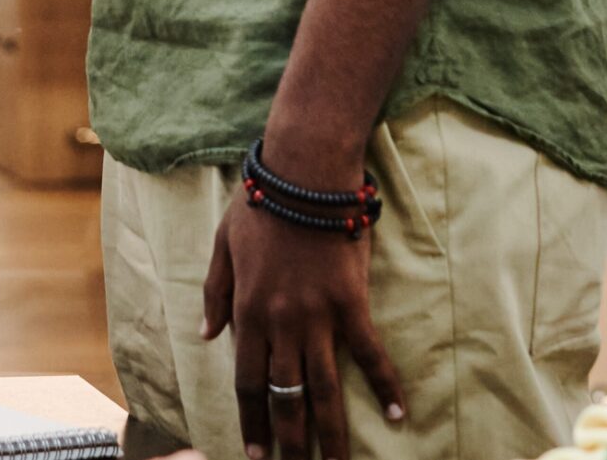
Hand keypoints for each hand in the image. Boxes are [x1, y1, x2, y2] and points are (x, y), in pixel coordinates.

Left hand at [202, 197, 403, 459]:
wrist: (304, 175)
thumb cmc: (260, 204)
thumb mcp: (222, 245)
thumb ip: (214, 294)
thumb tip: (207, 337)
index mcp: (247, 312)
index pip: (248, 382)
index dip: (252, 420)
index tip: (255, 452)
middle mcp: (281, 324)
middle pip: (285, 396)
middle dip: (290, 440)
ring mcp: (318, 317)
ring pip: (325, 388)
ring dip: (332, 432)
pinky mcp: (352, 304)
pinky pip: (370, 354)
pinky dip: (386, 385)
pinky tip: (398, 414)